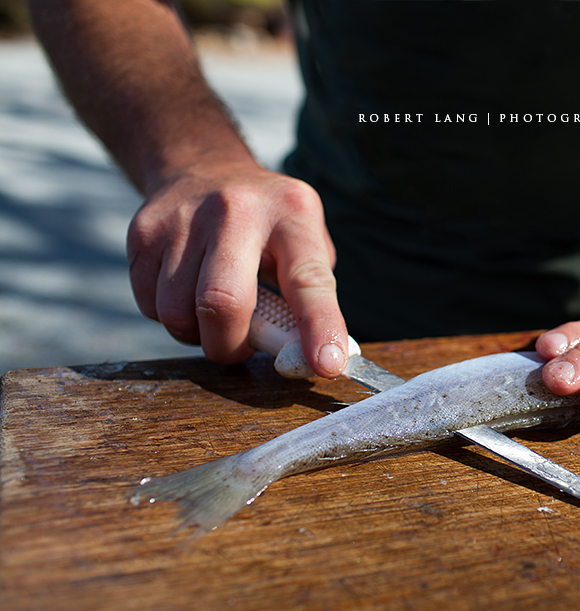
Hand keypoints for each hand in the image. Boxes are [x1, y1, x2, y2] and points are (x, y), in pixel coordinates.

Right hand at [126, 159, 347, 376]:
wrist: (202, 167)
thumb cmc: (267, 224)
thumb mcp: (305, 241)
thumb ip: (313, 297)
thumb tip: (318, 358)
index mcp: (291, 213)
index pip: (309, 280)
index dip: (319, 327)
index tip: (326, 365)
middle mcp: (236, 210)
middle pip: (224, 302)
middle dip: (230, 346)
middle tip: (239, 350)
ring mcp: (183, 218)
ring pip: (177, 313)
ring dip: (198, 335)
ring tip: (215, 314)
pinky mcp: (143, 233)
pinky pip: (150, 306)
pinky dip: (171, 318)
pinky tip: (187, 294)